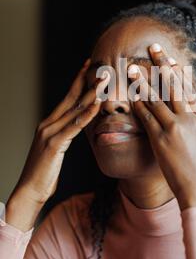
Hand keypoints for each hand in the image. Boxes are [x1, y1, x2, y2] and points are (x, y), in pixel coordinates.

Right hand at [6, 59, 109, 229]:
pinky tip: (96, 107)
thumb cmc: (44, 173)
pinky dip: (86, 115)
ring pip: (74, 109)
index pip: (67, 98)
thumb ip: (65, 135)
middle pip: (71, 98)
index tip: (90, 68)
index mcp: (49, 124)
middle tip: (102, 69)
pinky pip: (73, 127)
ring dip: (91, 95)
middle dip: (87, 82)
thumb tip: (77, 127)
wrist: (29, 191)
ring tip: (104, 82)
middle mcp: (48, 124)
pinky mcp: (53, 144)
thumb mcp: (56, 150)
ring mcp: (49, 133)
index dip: (79, 81)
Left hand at [128, 44, 195, 210]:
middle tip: (153, 49)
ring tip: (131, 67)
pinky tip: (128, 93)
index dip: (180, 74)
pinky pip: (145, 117)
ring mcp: (174, 128)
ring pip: (156, 98)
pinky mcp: (160, 139)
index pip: (190, 90)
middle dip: (162, 65)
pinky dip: (137, 103)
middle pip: (173, 86)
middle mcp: (189, 119)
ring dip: (142, 81)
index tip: (174, 62)